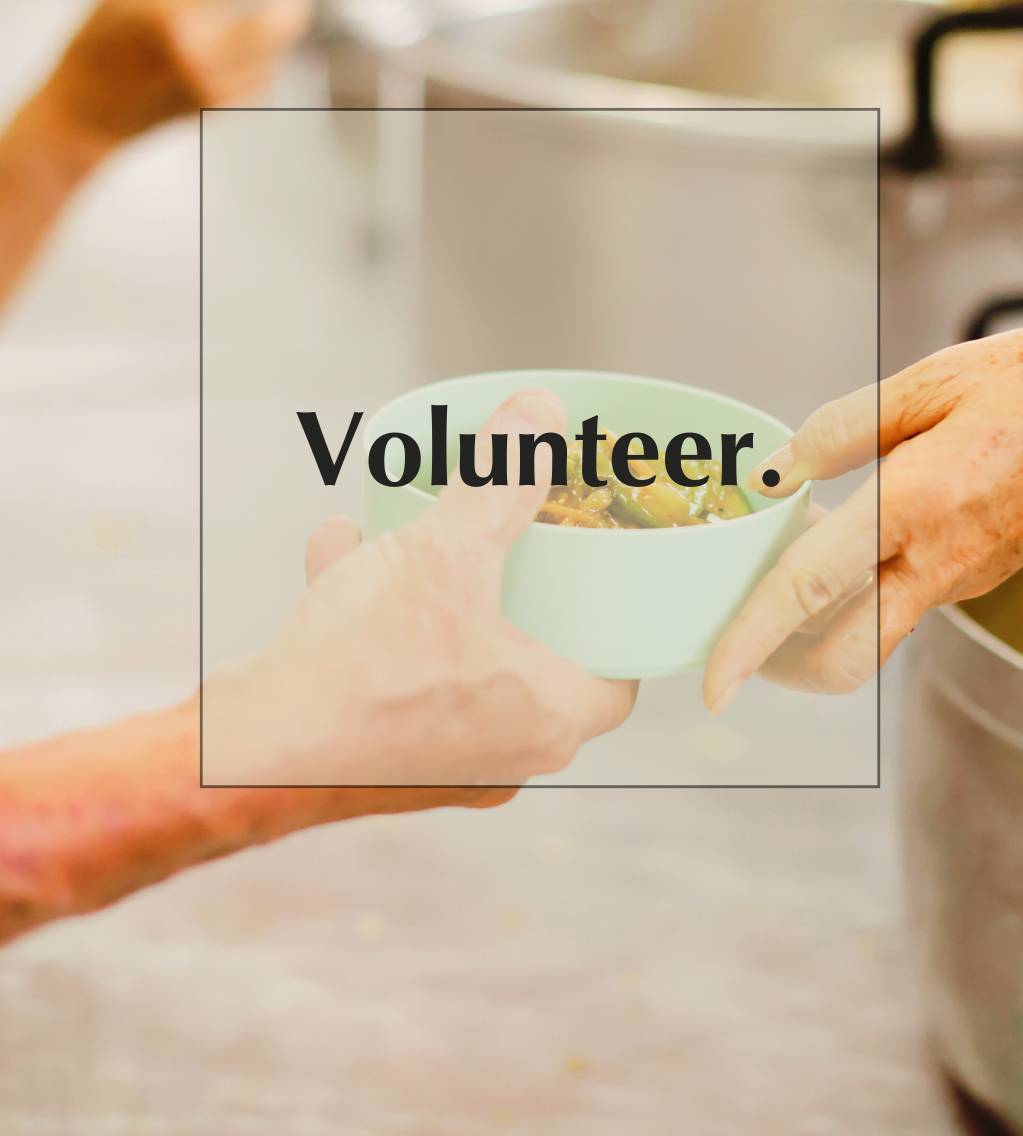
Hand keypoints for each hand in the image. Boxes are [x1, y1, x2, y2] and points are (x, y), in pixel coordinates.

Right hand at [42, 0, 312, 143]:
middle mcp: (191, 50)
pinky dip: (263, 64)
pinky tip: (246, 56)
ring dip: (278, 36)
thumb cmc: (110, 33)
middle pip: (270, 25)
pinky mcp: (217, 109)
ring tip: (267, 21)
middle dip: (292, 5)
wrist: (93, 108)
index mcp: (165, 9)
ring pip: (272, 56)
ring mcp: (207, 85)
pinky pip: (263, 82)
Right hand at [202, 390, 637, 785]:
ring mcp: (438, 763)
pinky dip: (377, 617)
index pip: (617, 681)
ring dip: (433, 593)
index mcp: (546, 720)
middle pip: (534, 662)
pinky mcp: (377, 758)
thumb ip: (501, 482)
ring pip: (455, 663)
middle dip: (514, 593)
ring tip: (409, 535)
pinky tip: (341, 554)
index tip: (603, 582)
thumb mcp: (443, 555)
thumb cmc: (360, 674)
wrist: (248, 754)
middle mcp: (501, 755)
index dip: (616, 628)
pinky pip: (396, 675)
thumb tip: (541, 415)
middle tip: (513, 550)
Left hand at [702, 326, 1022, 710]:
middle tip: (739, 639)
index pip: (811, 589)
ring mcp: (960, 578)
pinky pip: (897, 605)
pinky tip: (836, 543)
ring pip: (870, 637)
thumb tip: (778, 471)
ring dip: (815, 629)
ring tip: (781, 570)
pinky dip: (853, 595)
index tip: (714, 684)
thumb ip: (843, 428)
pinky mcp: (972, 578)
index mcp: (916, 502)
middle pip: (844, 656)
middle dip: (781, 666)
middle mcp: (938, 559)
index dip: (753, 640)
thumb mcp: (931, 380)